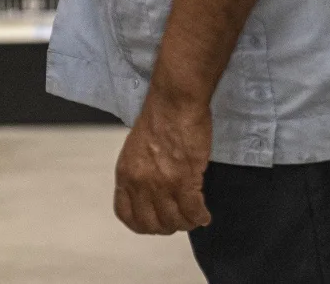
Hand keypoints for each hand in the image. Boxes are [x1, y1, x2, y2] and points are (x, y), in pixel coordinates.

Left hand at [114, 86, 212, 234]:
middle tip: (179, 220)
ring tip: (194, 217)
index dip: (143, 224)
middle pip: (152, 224)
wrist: (175, 102)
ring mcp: (162, 183)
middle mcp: (140, 182)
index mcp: (125, 174)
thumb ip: (139, 174)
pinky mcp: (185, 180)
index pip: (126, 215)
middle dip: (167, 226)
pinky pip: (193, 212)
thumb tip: (149, 195)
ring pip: (175, 221)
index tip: (155, 223)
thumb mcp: (135, 149)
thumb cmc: (159, 117)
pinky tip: (204, 214)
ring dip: (186, 223)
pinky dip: (200, 217)